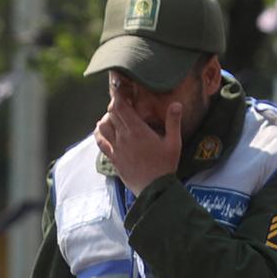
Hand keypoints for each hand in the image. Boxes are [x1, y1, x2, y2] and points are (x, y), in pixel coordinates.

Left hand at [95, 75, 181, 192]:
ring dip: (106, 119)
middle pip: (111, 113)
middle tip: (122, 103)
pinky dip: (99, 134)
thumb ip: (173, 122)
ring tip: (114, 118)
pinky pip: (100, 142)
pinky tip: (103, 132)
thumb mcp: (174, 143)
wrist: (155, 189)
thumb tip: (176, 104)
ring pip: (103, 126)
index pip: (121, 106)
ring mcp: (117, 148)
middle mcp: (124, 136)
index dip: (118, 95)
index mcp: (138, 130)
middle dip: (115, 105)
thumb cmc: (166, 165)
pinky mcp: (113, 158)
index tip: (120, 89)